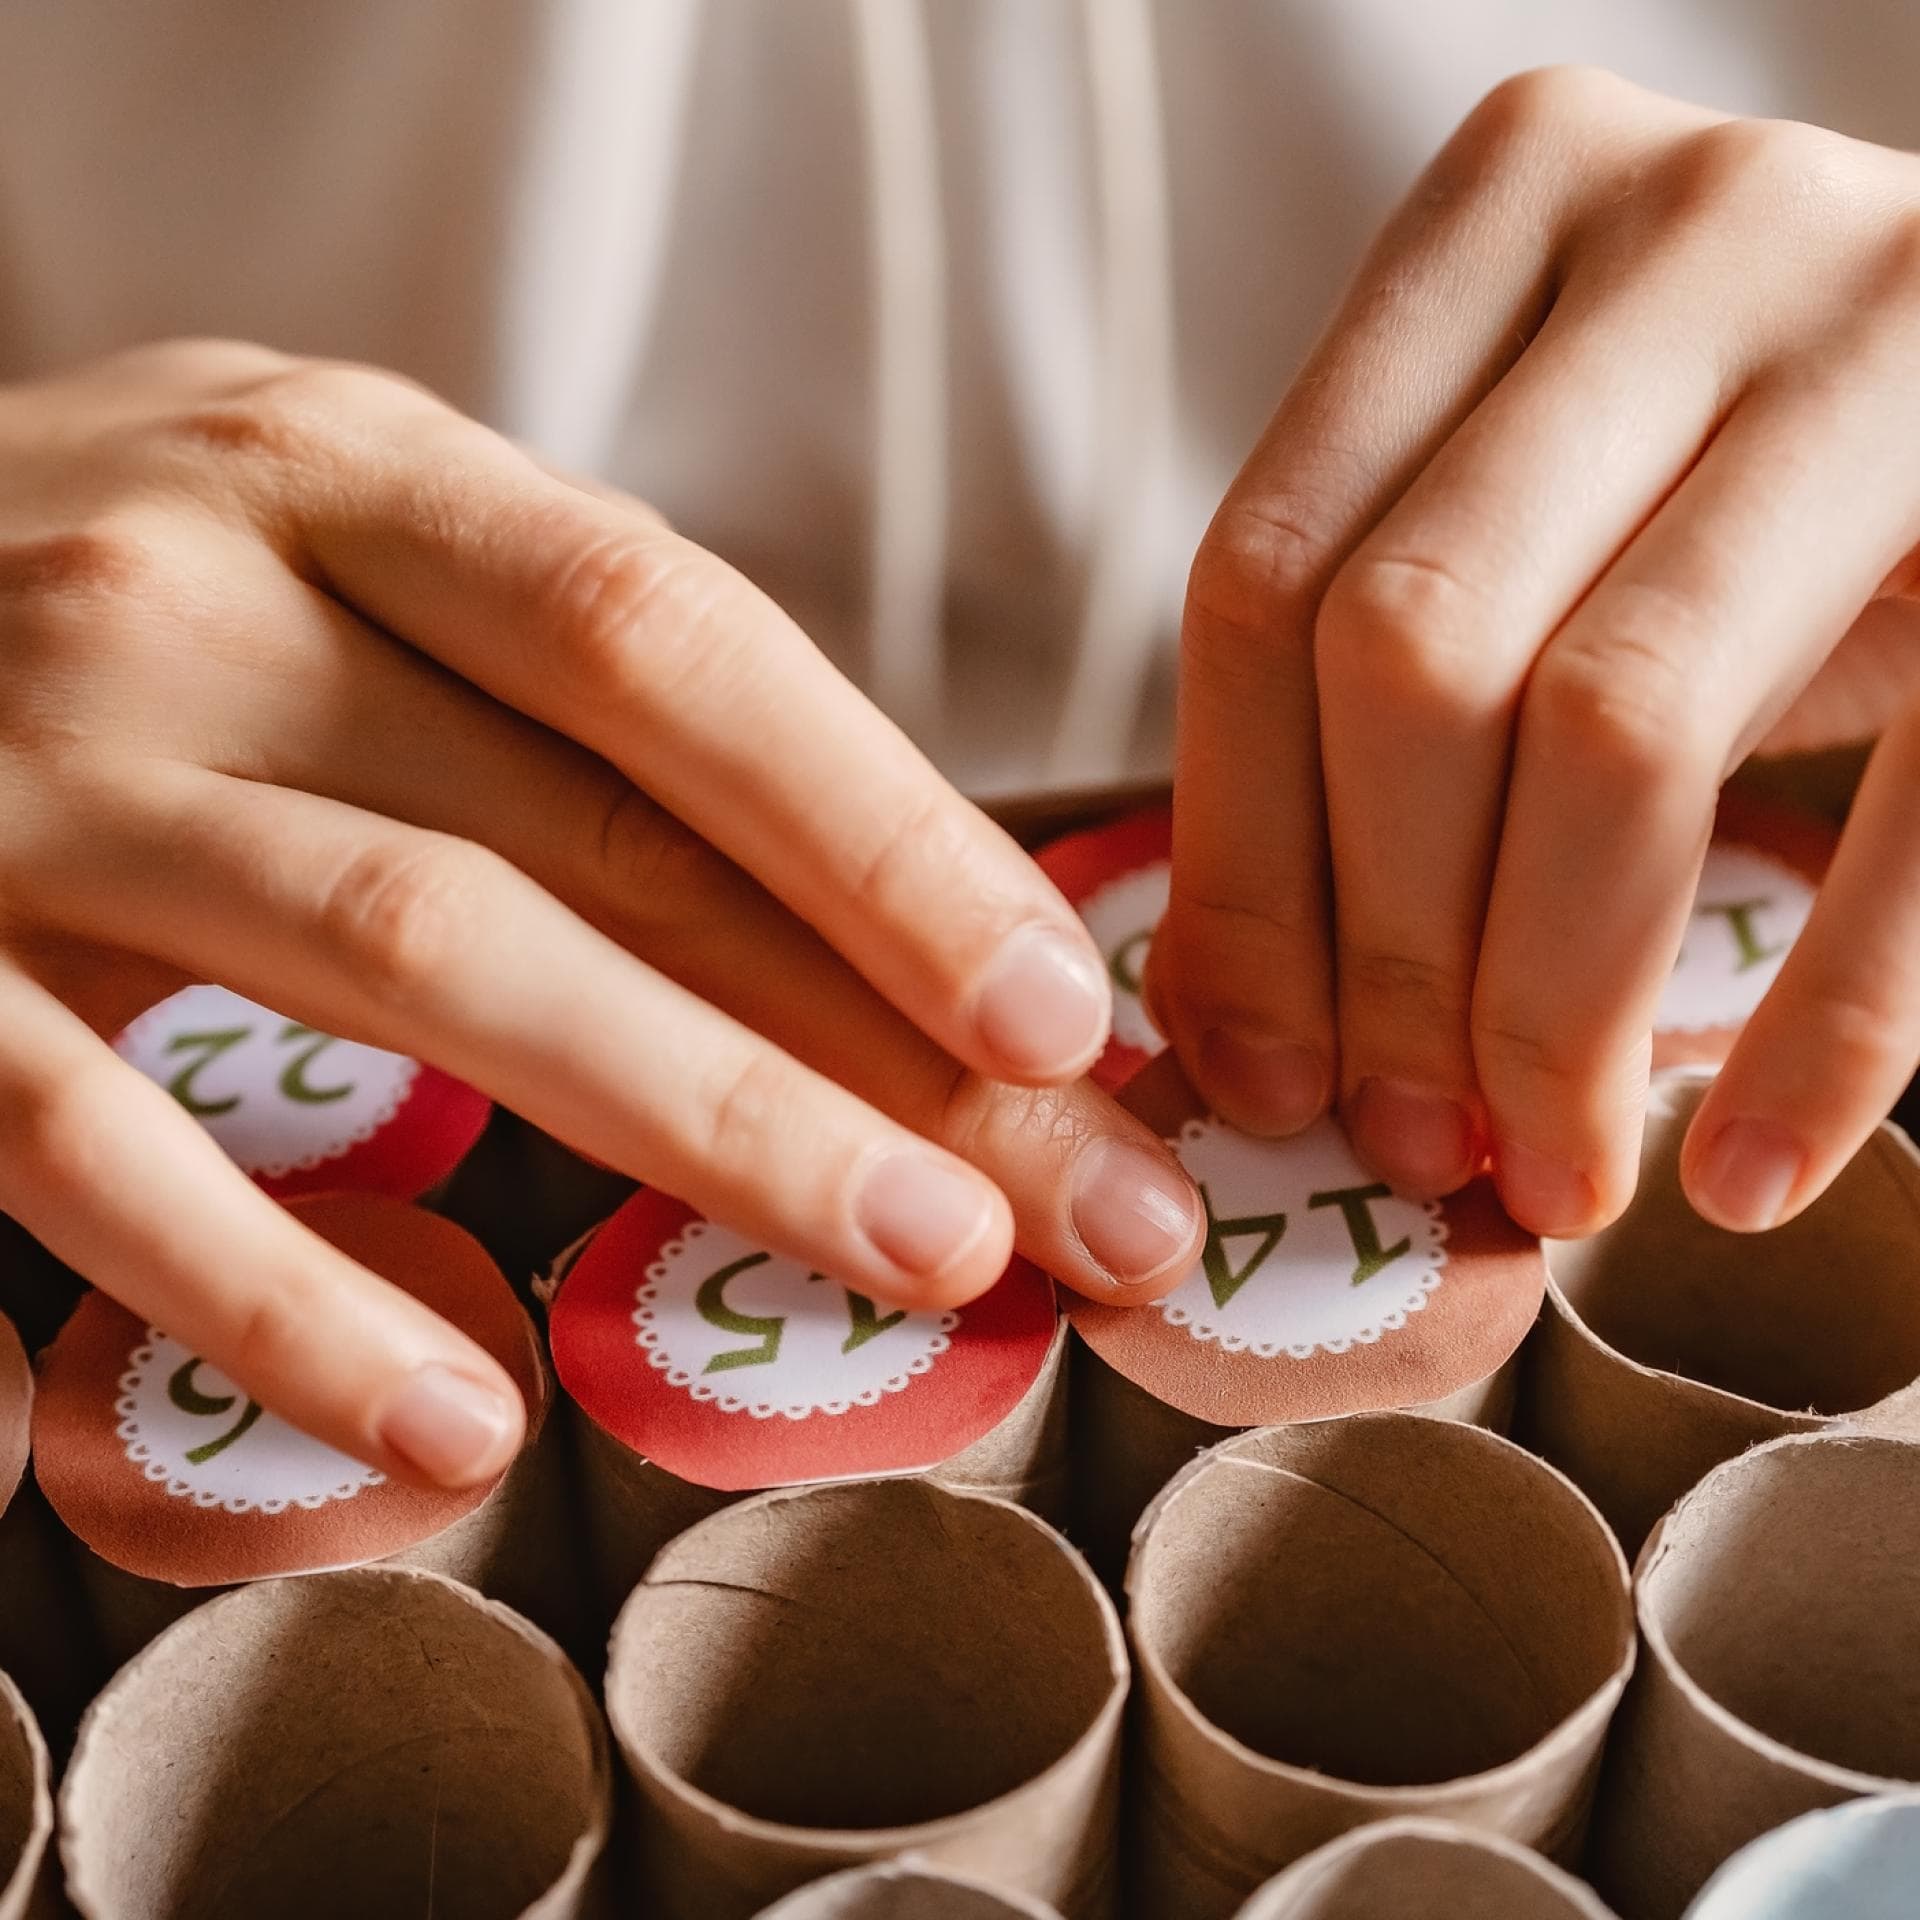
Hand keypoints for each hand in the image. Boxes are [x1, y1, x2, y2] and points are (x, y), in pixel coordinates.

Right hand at [0, 341, 1201, 1485]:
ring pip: (420, 954)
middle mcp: (199, 589)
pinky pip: (96, 1146)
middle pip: (604, 825)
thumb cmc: (132, 591)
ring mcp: (34, 771)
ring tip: (910, 1258)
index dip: (888, 832)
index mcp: (354, 476)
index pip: (679, 646)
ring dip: (696, 1124)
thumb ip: (567, 693)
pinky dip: (274, 1291)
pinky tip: (455, 1411)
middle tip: (1081, 1195)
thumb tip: (887, 913)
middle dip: (878, 1030)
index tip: (1065, 1006)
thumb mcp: (347, 552)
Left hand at [1153, 68, 1919, 1239]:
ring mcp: (1897, 327)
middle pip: (1415, 654)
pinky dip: (1826, 1030)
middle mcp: (1691, 226)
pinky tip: (1736, 1173)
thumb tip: (1229, 1020)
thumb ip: (1374, 712)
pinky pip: (1918, 811)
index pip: (1265, 581)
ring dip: (1554, 1007)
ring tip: (1548, 1167)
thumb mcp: (1543, 539)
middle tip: (1405, 1140)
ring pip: (1614, 725)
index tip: (1255, 1066)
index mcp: (1501, 207)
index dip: (1241, 865)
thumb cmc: (1741, 500)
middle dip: (1386, 954)